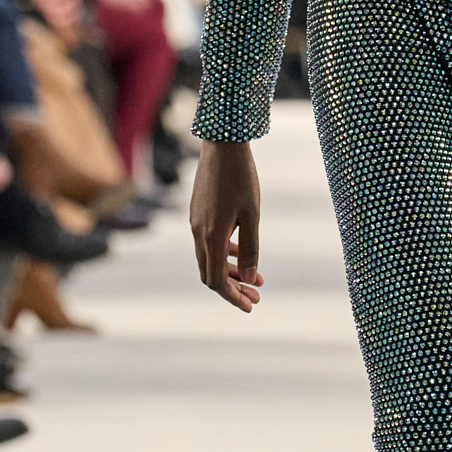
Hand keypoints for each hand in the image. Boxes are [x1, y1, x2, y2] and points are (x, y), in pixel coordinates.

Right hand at [190, 140, 262, 312]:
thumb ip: (251, 248)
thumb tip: (252, 279)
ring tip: (255, 278)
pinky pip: (208, 243)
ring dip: (230, 271)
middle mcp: (198, 233)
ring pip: (209, 258)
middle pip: (211, 274)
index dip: (233, 297)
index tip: (251, 306)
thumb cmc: (241, 178)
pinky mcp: (198, 213)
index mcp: (211, 237)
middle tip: (256, 297)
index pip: (217, 280)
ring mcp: (196, 223)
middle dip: (233, 289)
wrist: (222, 145)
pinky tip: (241, 252)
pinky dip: (224, 253)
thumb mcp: (252, 215)